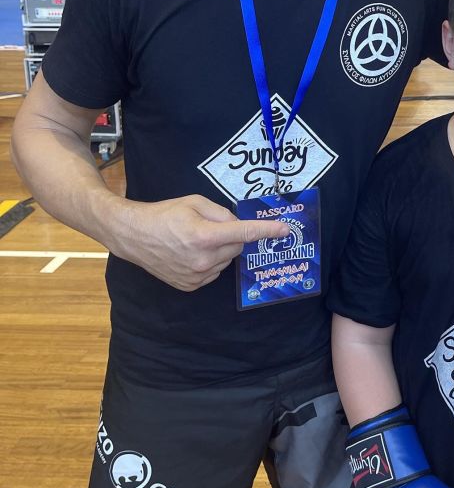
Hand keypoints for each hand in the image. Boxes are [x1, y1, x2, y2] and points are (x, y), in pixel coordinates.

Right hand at [114, 194, 290, 291]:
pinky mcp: (190, 285)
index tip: (285, 230)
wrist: (134, 236)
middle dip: (232, 237)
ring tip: (196, 240)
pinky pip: (214, 272)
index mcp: (205, 236)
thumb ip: (222, 213)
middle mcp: (203, 260)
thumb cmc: (164, 214)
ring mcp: (196, 276)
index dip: (267, 230)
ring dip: (221, 250)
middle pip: (237, 247)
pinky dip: (210, 262)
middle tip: (211, 228)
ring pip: (226, 261)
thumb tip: (238, 225)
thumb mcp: (194, 202)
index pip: (244, 233)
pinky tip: (191, 253)